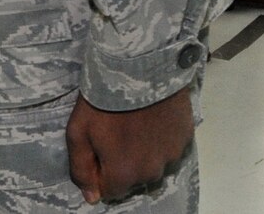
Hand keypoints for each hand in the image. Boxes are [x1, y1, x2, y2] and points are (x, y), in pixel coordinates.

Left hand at [66, 88, 193, 204]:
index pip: (110, 190)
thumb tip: (92, 197)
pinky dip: (161, 136)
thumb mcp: (78, 132)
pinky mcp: (186, 135)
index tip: (98, 144)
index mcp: (125, 173)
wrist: (139, 65)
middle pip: (134, 177)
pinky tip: (153, 116)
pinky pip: (170, 145)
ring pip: (154, 162)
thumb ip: (81, 169)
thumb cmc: (102, 99)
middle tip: (117, 129)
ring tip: (136, 121)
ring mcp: (172, 153)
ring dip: (145, 150)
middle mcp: (152, 171)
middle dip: (124, 161)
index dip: (100, 169)